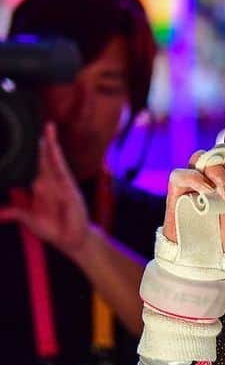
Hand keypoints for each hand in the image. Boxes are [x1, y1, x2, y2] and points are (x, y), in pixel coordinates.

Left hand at [0, 122, 91, 255]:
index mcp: (43, 187)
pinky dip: (58, 159)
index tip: (33, 136)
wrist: (71, 240)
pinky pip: (62, 171)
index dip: (36, 150)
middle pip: (46, 157)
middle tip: (45, 124)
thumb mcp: (28, 219)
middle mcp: (52, 182)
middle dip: (45, 141)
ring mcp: (61, 184)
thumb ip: (14, 212)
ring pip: (54, 160)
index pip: (38, 164)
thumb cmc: (54, 229)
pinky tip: (55, 148)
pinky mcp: (69, 189)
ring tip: (49, 128)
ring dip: (52, 144)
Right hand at [163, 86, 224, 257]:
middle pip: (222, 153)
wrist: (210, 258)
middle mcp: (211, 171)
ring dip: (219, 177)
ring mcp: (193, 179)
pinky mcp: (176, 189)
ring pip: (205, 161)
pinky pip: (184, 174)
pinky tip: (208, 194)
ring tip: (224, 198)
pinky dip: (199, 181)